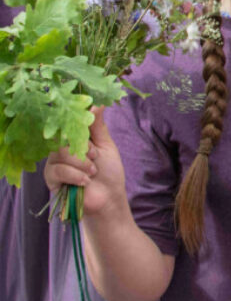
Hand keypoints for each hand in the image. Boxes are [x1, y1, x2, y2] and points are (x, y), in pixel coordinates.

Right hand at [44, 106, 128, 220]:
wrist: (108, 198)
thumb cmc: (109, 171)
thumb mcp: (105, 145)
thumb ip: (97, 125)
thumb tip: (98, 102)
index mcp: (75, 137)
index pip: (68, 122)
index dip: (77, 123)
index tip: (88, 128)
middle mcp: (62, 147)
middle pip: (63, 136)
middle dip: (83, 147)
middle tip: (95, 157)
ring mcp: (54, 162)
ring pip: (60, 152)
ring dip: (81, 162)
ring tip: (93, 171)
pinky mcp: (51, 178)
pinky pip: (57, 169)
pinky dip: (75, 175)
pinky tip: (85, 181)